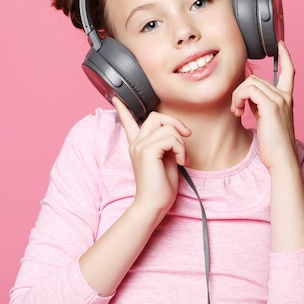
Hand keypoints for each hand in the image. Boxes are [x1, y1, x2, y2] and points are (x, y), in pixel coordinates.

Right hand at [113, 98, 191, 214]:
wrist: (154, 205)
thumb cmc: (161, 187)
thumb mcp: (166, 159)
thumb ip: (167, 144)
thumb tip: (177, 133)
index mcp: (138, 145)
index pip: (128, 122)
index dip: (123, 109)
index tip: (116, 98)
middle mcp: (136, 143)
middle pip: (156, 116)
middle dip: (175, 123)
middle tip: (186, 136)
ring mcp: (140, 146)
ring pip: (167, 127)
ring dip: (181, 142)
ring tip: (183, 158)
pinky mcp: (147, 151)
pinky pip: (171, 138)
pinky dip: (181, 149)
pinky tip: (182, 161)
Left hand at [231, 41, 296, 169]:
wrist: (281, 160)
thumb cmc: (273, 145)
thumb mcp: (267, 120)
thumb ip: (261, 106)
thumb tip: (248, 97)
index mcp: (286, 99)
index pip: (289, 71)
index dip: (285, 56)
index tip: (280, 45)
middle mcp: (285, 96)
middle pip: (255, 79)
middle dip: (240, 91)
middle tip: (237, 108)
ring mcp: (279, 100)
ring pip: (250, 83)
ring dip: (237, 96)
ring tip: (237, 112)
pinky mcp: (271, 106)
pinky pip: (248, 90)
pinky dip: (238, 99)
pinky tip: (238, 112)